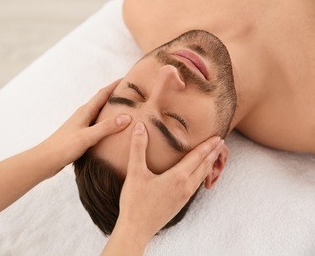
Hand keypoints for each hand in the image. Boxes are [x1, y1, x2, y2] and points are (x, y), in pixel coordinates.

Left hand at [36, 81, 131, 174]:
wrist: (46, 160)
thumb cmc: (64, 147)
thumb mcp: (88, 137)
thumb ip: (106, 127)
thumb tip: (127, 117)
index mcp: (85, 111)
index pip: (103, 93)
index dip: (116, 85)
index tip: (129, 78)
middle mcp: (84, 115)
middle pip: (102, 101)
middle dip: (116, 95)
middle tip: (132, 94)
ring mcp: (82, 124)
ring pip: (100, 112)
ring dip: (112, 109)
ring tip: (126, 110)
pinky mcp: (81, 134)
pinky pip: (98, 124)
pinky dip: (107, 122)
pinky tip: (113, 129)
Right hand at [108, 122, 223, 252]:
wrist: (136, 229)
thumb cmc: (135, 201)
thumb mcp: (135, 172)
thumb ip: (138, 148)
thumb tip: (139, 127)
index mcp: (178, 177)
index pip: (197, 157)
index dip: (208, 146)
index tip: (218, 137)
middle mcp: (185, 186)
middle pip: (204, 166)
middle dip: (213, 153)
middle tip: (222, 142)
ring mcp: (184, 196)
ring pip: (202, 176)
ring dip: (210, 164)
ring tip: (214, 155)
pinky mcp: (180, 203)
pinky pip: (197, 185)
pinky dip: (203, 175)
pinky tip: (199, 175)